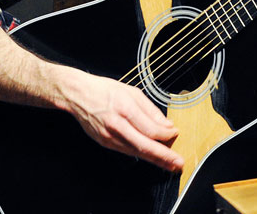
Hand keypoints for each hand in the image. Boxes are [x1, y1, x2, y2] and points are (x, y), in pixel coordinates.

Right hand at [58, 69, 182, 170]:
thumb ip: (151, 110)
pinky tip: (151, 157)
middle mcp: (116, 125)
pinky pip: (126, 151)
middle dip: (164, 157)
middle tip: (178, 163)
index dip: (166, 135)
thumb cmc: (105, 90)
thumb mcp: (133, 92)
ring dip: (154, 160)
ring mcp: (109, 137)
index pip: (151, 129)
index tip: (176, 133)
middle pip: (144, 146)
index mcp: (125, 109)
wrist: (78, 95)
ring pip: (136, 152)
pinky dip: (140, 155)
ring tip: (169, 164)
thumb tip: (167, 125)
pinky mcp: (104, 143)